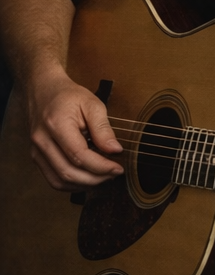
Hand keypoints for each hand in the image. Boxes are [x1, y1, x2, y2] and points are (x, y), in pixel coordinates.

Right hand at [26, 71, 123, 191]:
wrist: (43, 90)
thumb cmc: (67, 95)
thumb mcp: (92, 104)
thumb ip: (103, 128)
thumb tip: (115, 150)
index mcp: (56, 125)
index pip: (79, 155)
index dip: (101, 167)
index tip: (118, 168)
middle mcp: (42, 141)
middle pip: (68, 172)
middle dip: (95, 179)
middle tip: (113, 174)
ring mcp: (36, 151)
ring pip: (59, 181)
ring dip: (84, 184)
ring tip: (103, 177)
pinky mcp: (36, 157)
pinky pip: (53, 179)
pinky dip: (72, 184)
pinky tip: (87, 177)